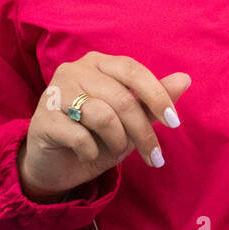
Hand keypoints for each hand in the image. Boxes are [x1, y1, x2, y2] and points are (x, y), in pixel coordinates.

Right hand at [17, 52, 191, 202]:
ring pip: (103, 116)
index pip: (133, 71)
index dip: (157, 96)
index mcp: (99, 64)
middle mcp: (75, 70)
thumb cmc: (96, 138)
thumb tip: (185, 79)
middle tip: (154, 157)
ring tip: (114, 151)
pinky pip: (80, 136)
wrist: (56, 165)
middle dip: (143, 133)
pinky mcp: (43, 119)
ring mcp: (55, 92)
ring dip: (117, 142)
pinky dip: (91, 152)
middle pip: (122, 99)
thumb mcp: (130, 122)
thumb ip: (153, 102)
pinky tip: (87, 154)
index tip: (174, 123)